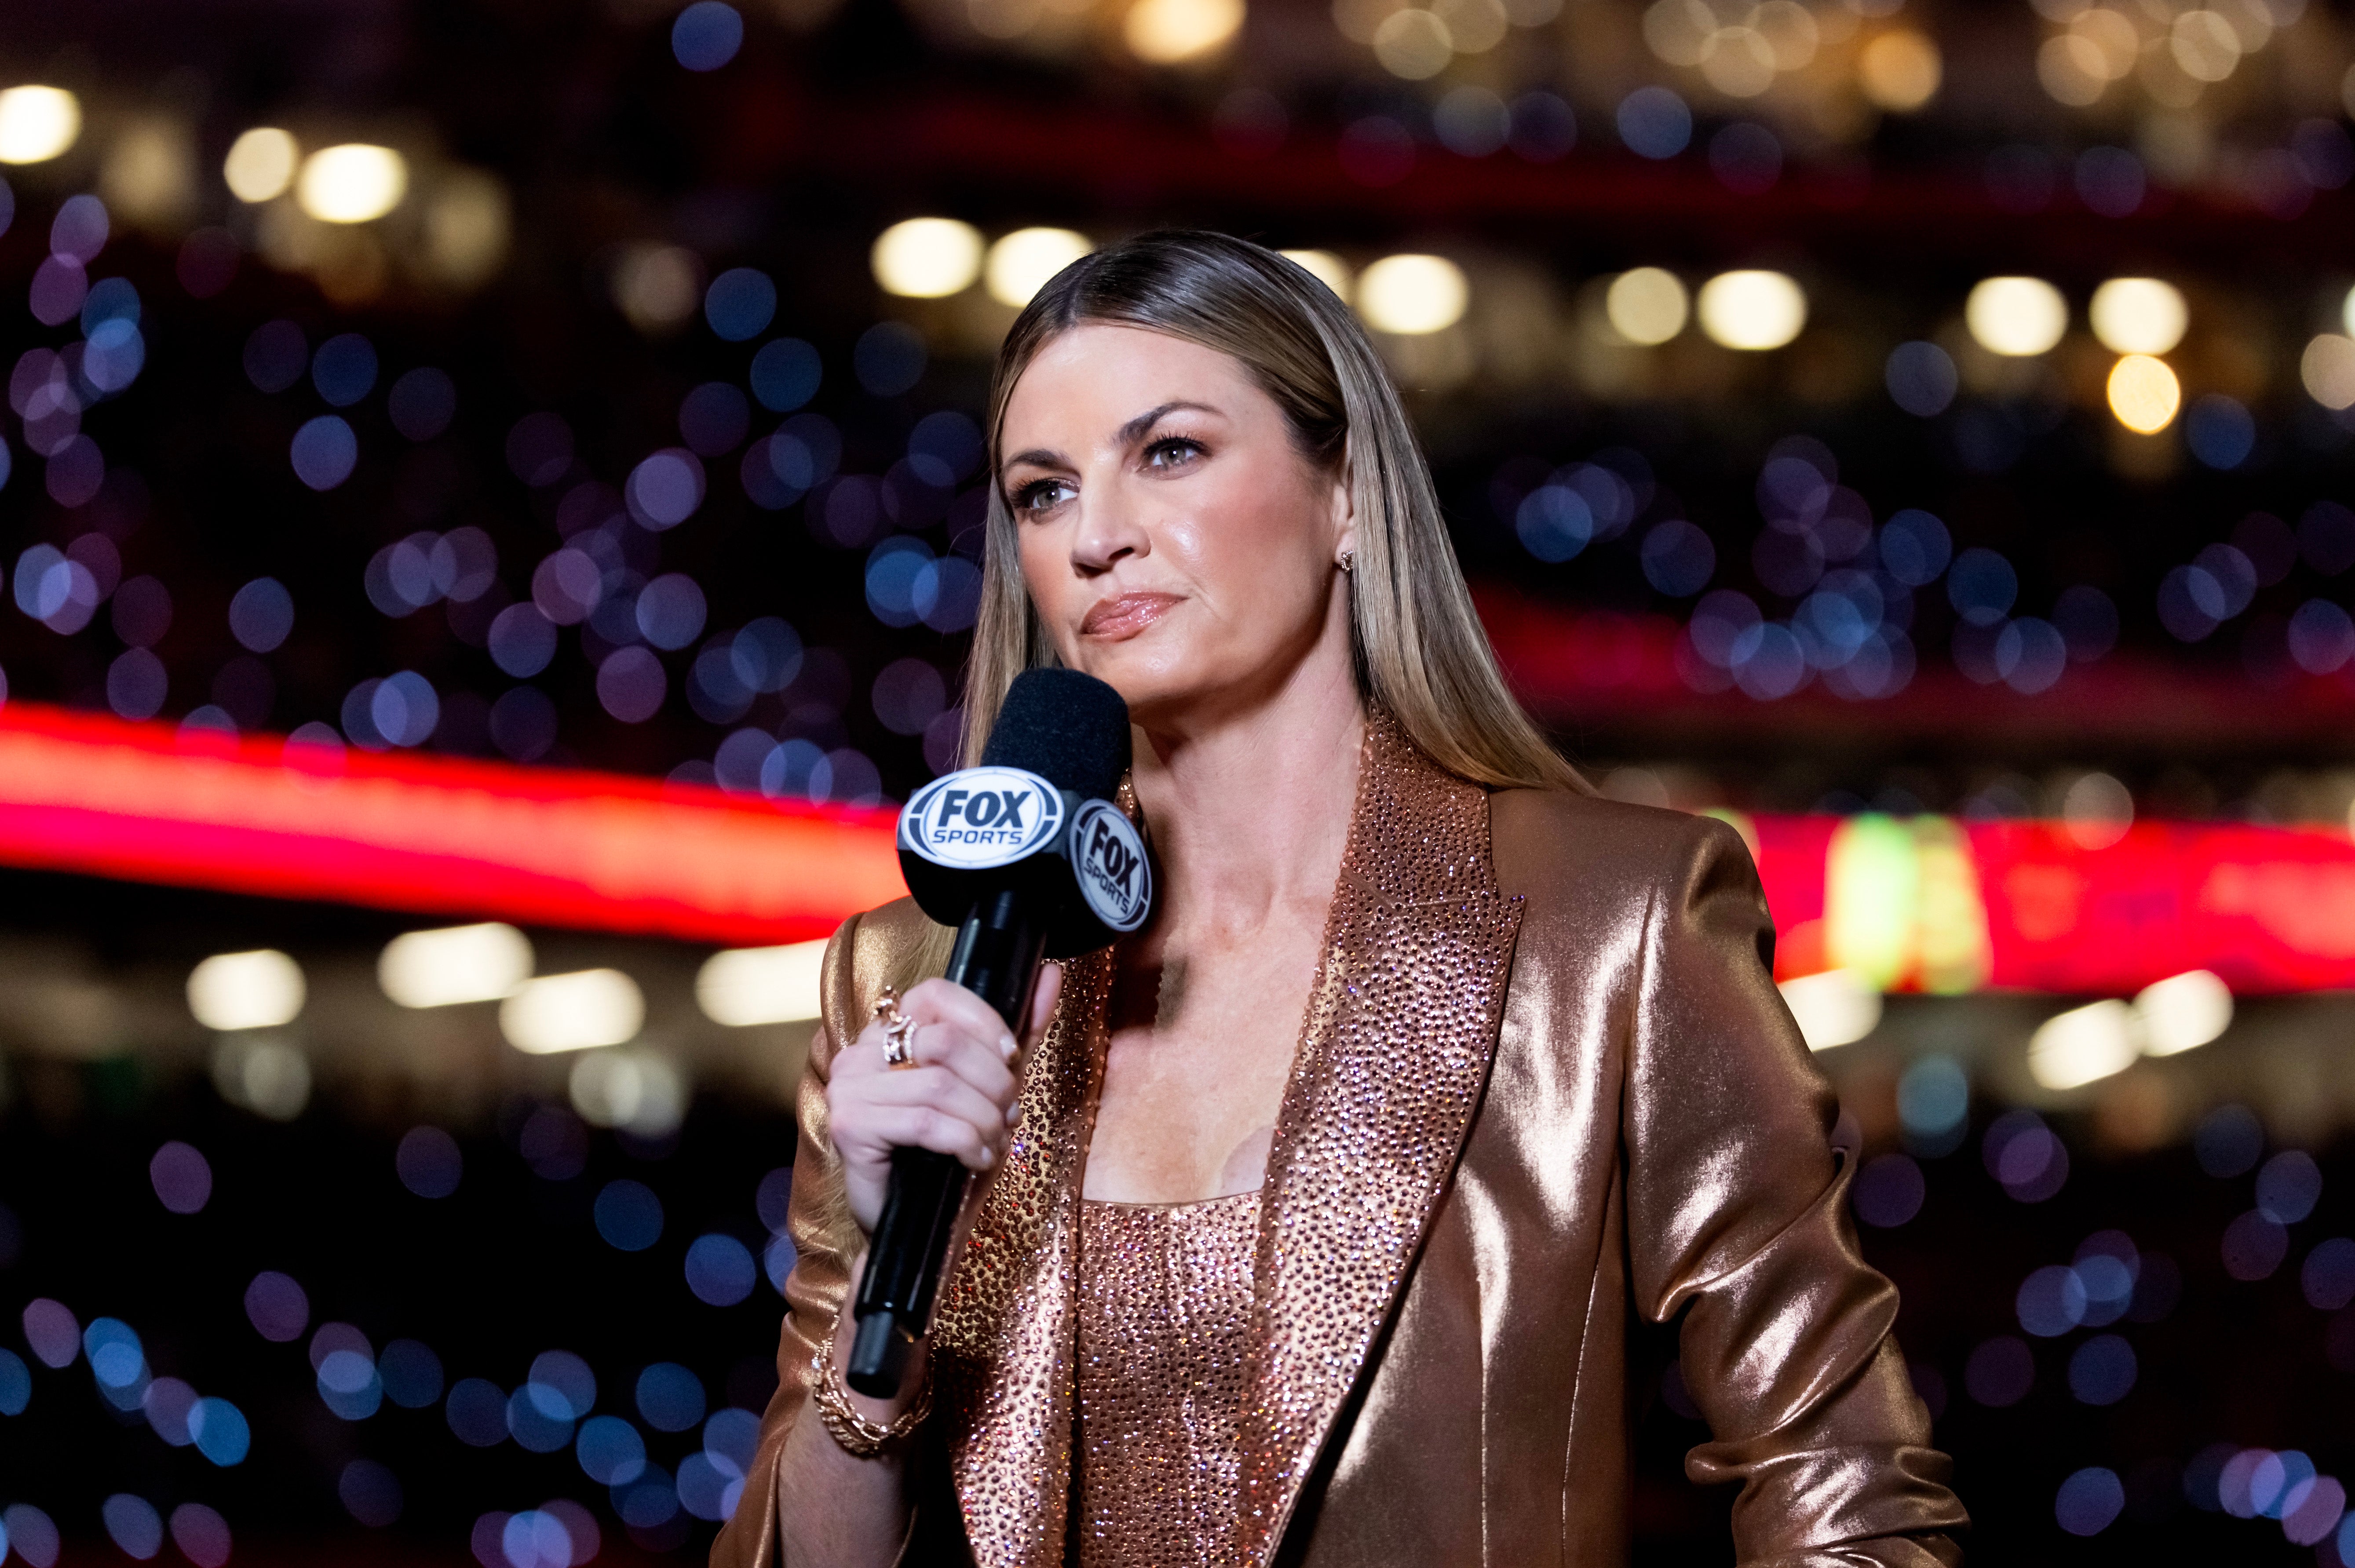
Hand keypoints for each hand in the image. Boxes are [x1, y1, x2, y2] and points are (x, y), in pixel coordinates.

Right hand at [826, 966, 1061, 1236]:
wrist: (921, 1224)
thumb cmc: (953, 1151)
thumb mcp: (994, 1087)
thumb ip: (1020, 1031)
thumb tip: (1052, 973)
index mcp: (890, 1031)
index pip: (937, 993)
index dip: (984, 1020)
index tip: (1012, 1056)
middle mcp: (860, 1052)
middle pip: (945, 1042)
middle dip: (994, 1081)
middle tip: (1008, 1114)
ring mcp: (848, 1088)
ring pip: (940, 1086)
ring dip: (984, 1118)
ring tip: (993, 1140)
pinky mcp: (850, 1127)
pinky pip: (925, 1123)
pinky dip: (965, 1142)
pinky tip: (975, 1158)